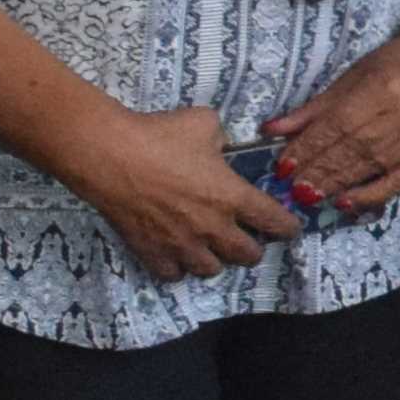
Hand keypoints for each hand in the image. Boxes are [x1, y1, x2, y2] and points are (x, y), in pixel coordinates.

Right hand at [70, 105, 310, 283]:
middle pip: (248, 255)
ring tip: (211, 248)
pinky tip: (177, 255)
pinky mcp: (152, 253)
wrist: (110, 156)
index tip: (289, 228)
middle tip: (248, 238)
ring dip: (216, 260)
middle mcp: (212, 227)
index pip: (275, 222)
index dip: (288, 228)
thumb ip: (221, 138)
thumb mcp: (203, 124)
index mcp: (233, 196)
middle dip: (253, 248)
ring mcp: (182, 244)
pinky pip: (174, 275)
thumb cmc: (160, 135)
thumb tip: (219, 145)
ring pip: (212, 270)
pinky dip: (179, 268)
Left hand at [270, 31, 399, 217]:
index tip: (283, 167)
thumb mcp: (351, 77)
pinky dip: (373, 194)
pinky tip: (348, 203)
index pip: (337, 124)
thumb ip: (314, 108)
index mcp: (381, 86)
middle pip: (353, 147)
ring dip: (338, 183)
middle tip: (293, 189)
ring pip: (372, 165)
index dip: (309, 147)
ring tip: (311, 195)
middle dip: (319, 170)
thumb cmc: (393, 64)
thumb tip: (271, 130)